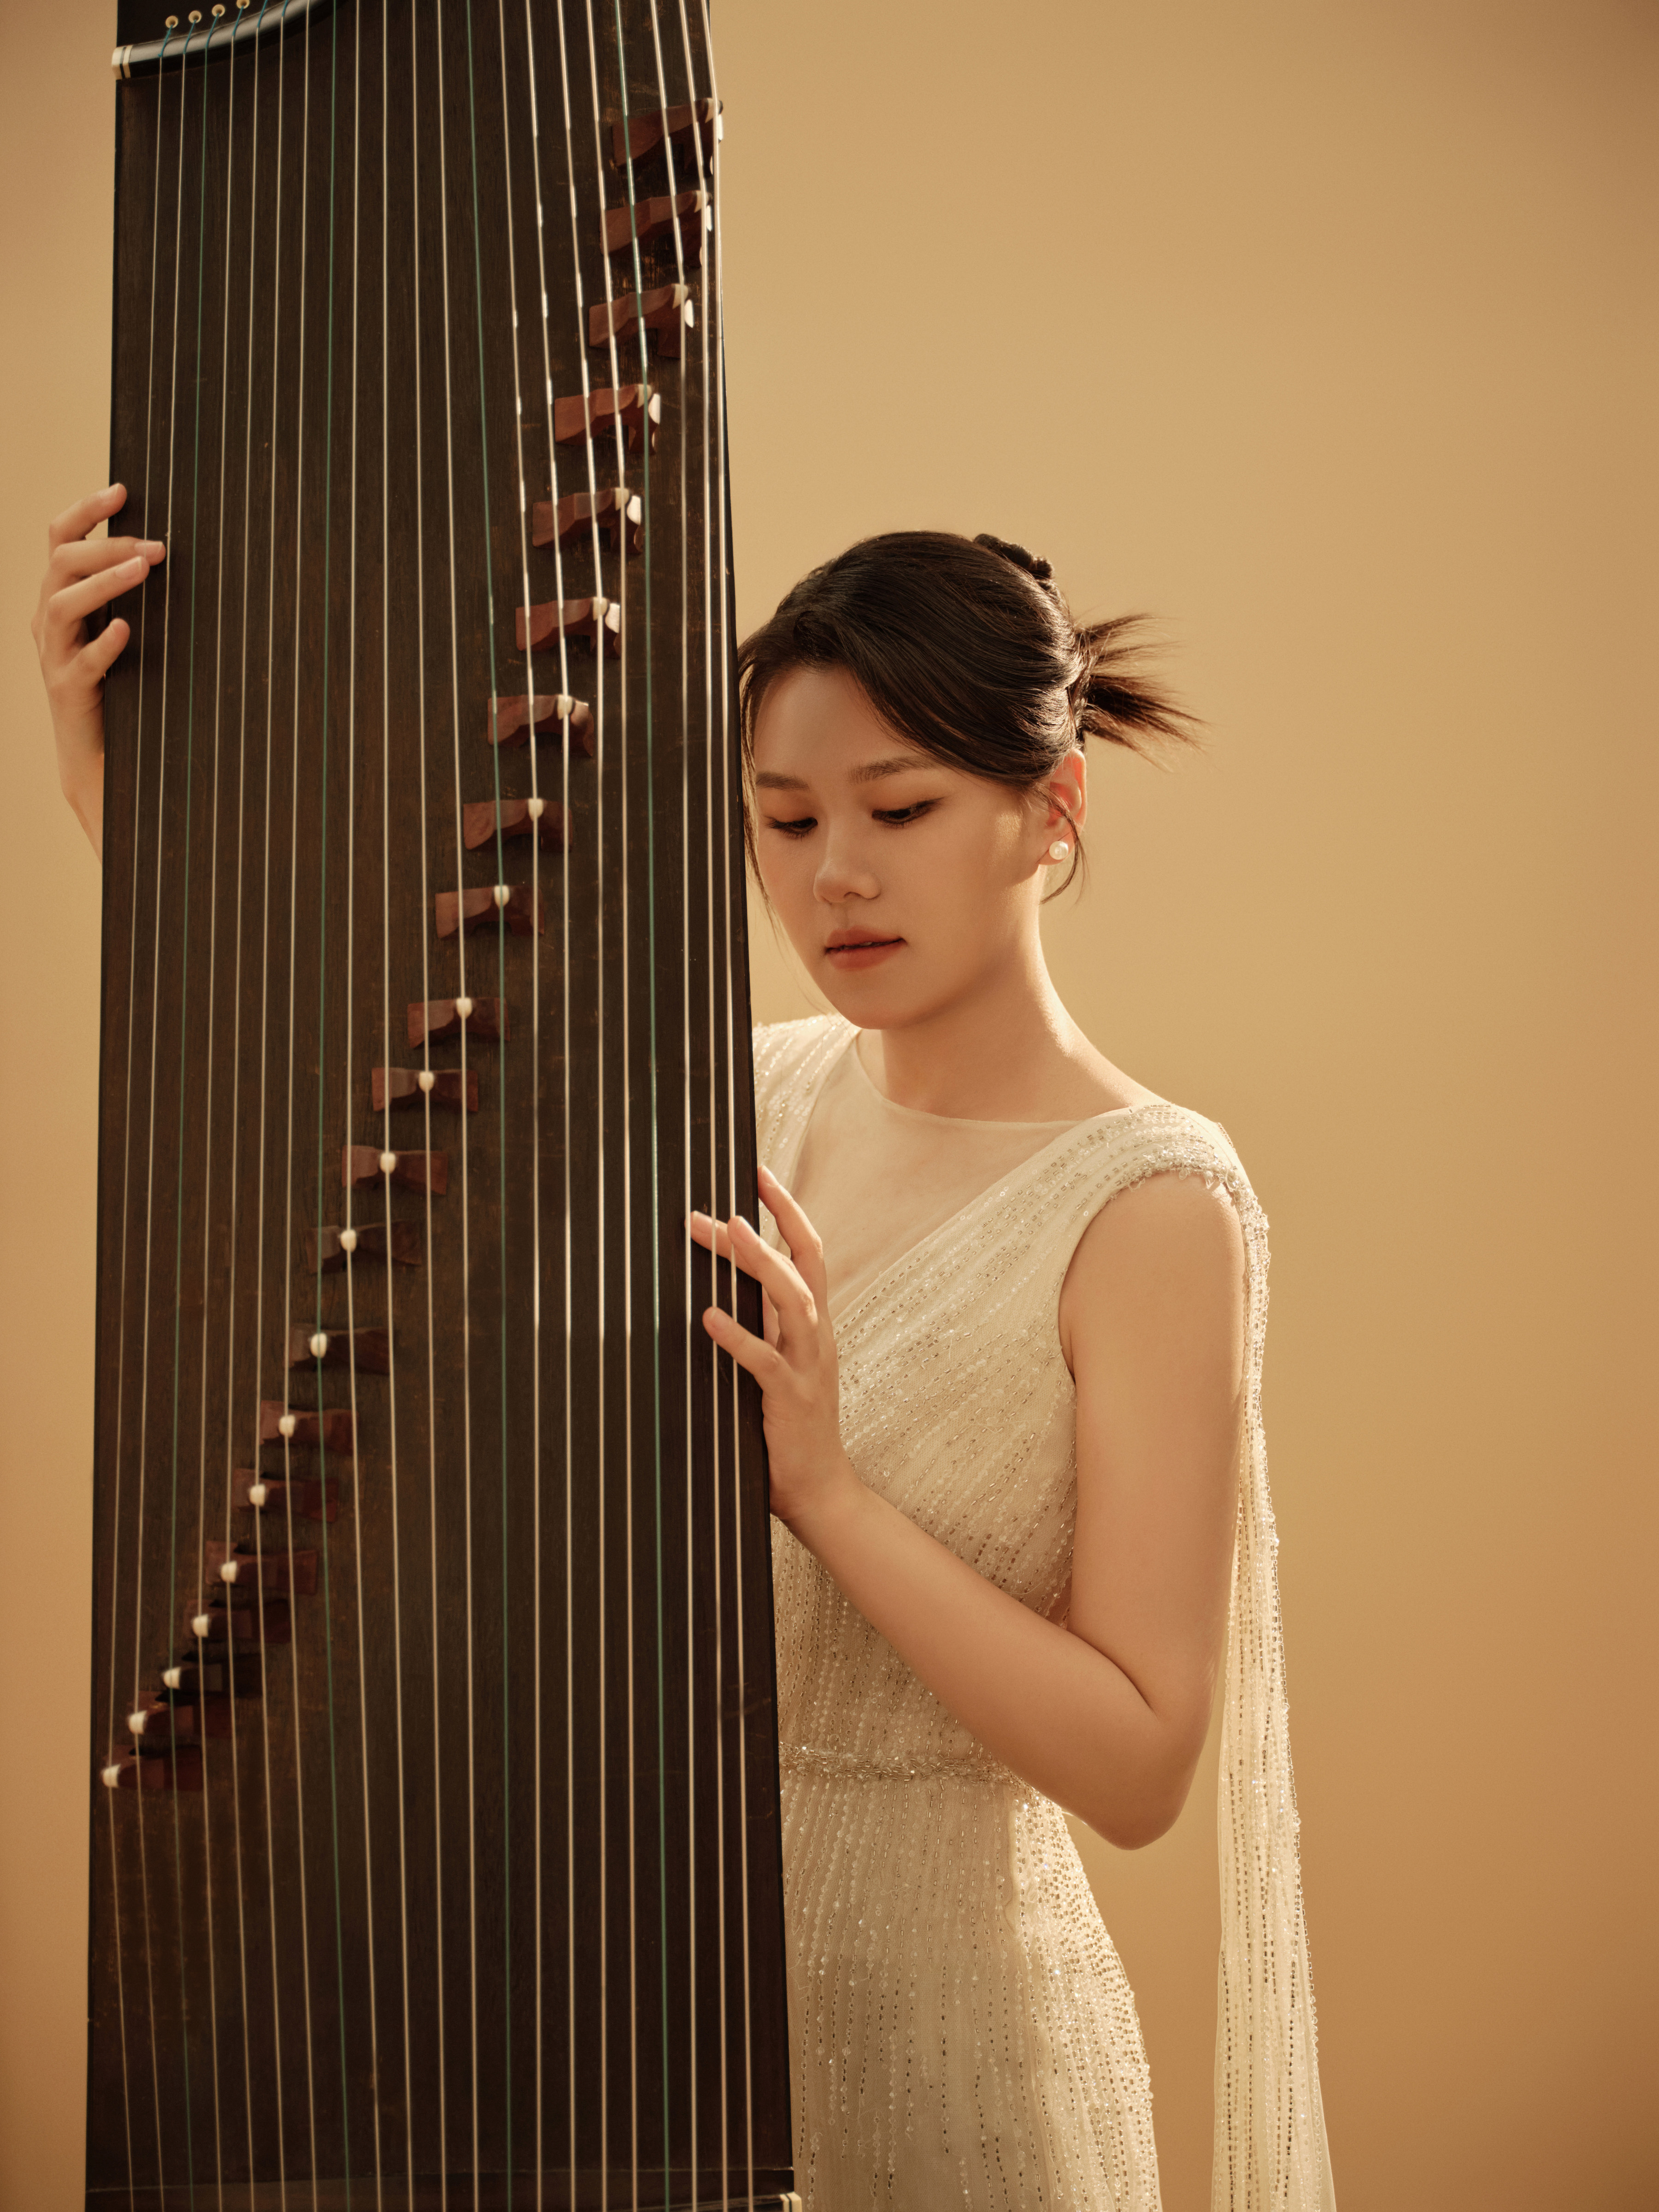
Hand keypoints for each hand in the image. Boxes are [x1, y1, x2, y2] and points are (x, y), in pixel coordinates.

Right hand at [31, 484, 165, 860]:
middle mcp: (49, 621)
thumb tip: (176, 552)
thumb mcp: (123, 631)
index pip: (61, 538)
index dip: (86, 510)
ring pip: (62, 604)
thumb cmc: (120, 689)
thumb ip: (133, 595)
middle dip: (107, 546)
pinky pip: (80, 664)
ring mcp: (53, 656)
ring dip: (104, 582)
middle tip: (156, 545)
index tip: (124, 490)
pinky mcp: (68, 692)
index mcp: (60, 598)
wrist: (98, 757)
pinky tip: (127, 631)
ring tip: (144, 569)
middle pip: (61, 563)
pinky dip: (103, 644)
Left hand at [687, 1163, 862, 1536]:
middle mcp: (817, 1338)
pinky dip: (738, 1337)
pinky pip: (766, 1362)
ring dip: (762, 1265)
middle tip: (739, 1191)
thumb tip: (717, 1290)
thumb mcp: (777, 1366)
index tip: (759, 1174)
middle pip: (805, 1265)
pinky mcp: (792, 1400)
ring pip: (794, 1302)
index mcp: (813, 1326)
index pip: (807, 1254)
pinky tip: (708, 1318)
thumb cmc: (788, 1430)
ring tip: (730, 1235)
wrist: (819, 1492)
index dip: (788, 1212)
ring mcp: (809, 1368)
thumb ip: (760, 1328)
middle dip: (777, 1222)